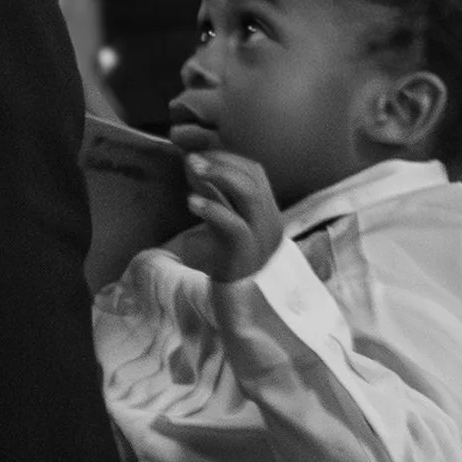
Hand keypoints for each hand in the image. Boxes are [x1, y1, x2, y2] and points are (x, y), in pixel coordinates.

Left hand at [176, 145, 284, 283]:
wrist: (242, 308)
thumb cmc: (230, 265)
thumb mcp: (225, 225)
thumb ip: (215, 196)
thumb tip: (193, 162)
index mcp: (268, 212)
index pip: (255, 171)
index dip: (227, 157)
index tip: (200, 152)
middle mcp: (271, 221)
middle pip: (253, 176)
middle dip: (221, 161)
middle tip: (191, 158)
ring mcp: (262, 238)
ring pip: (249, 194)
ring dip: (219, 175)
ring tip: (192, 169)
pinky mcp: (248, 255)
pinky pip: (234, 225)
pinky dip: (212, 209)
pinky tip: (191, 201)